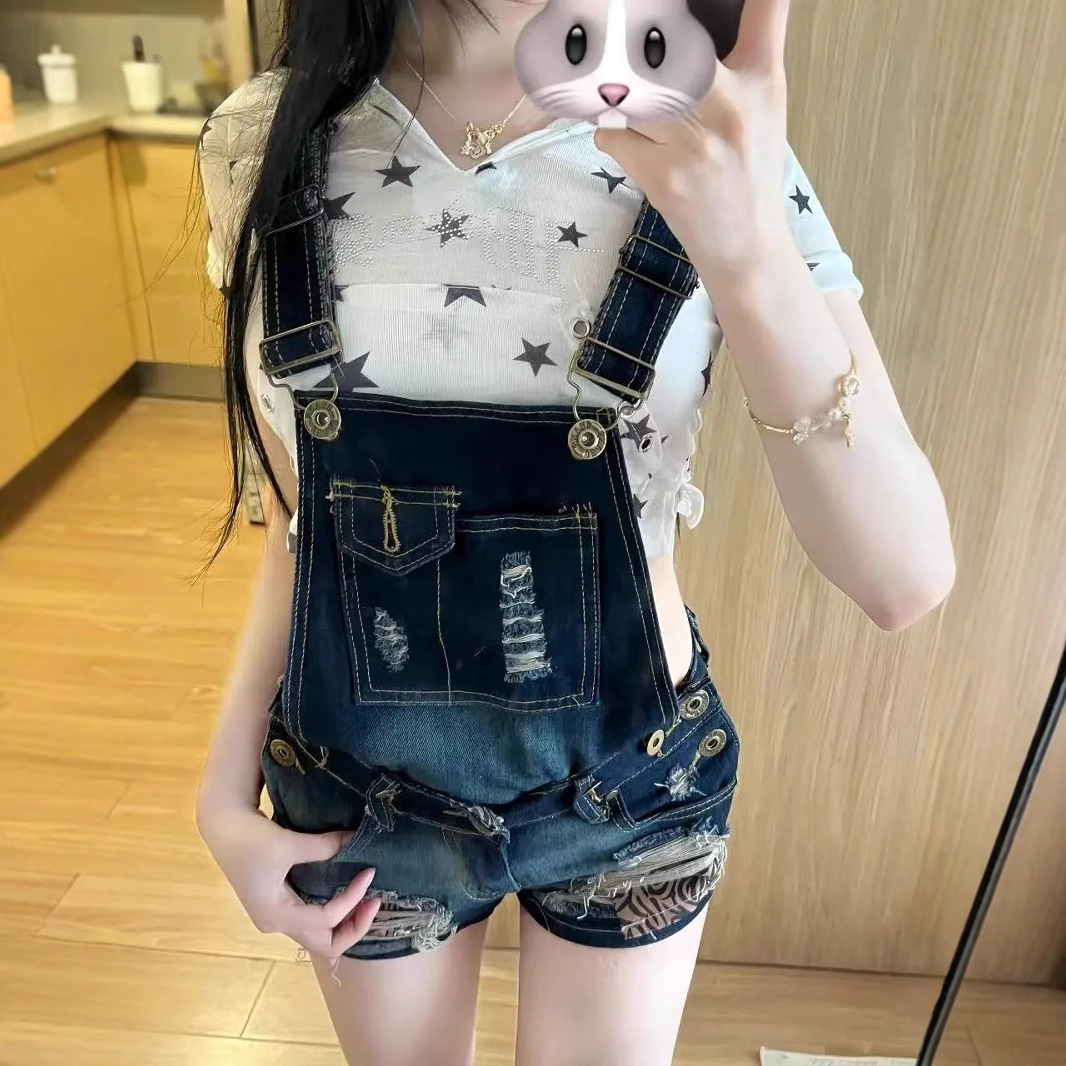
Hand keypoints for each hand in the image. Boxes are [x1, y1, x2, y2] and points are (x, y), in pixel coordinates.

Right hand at [198, 801, 380, 963]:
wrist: (223, 827)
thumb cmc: (250, 838)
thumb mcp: (288, 843)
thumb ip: (324, 847)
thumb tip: (355, 841)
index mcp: (276, 915)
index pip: (325, 919)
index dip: (352, 898)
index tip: (369, 872)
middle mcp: (276, 924)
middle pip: (323, 945)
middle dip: (354, 928)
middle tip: (375, 901)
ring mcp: (276, 917)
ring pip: (317, 936)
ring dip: (345, 924)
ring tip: (366, 900)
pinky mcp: (278, 905)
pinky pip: (311, 921)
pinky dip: (333, 915)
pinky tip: (346, 896)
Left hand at [594, 0, 792, 277]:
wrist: (745, 246)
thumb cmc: (751, 172)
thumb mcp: (766, 106)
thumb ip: (749, 54)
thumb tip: (716, 13)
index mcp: (762, 82)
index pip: (766, 9)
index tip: (684, 0)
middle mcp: (729, 106)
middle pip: (668, 44)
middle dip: (632, 39)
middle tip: (613, 37)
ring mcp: (692, 142)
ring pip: (629, 90)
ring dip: (615, 92)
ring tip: (623, 98)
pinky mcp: (662, 175)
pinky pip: (612, 134)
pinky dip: (612, 134)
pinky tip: (630, 141)